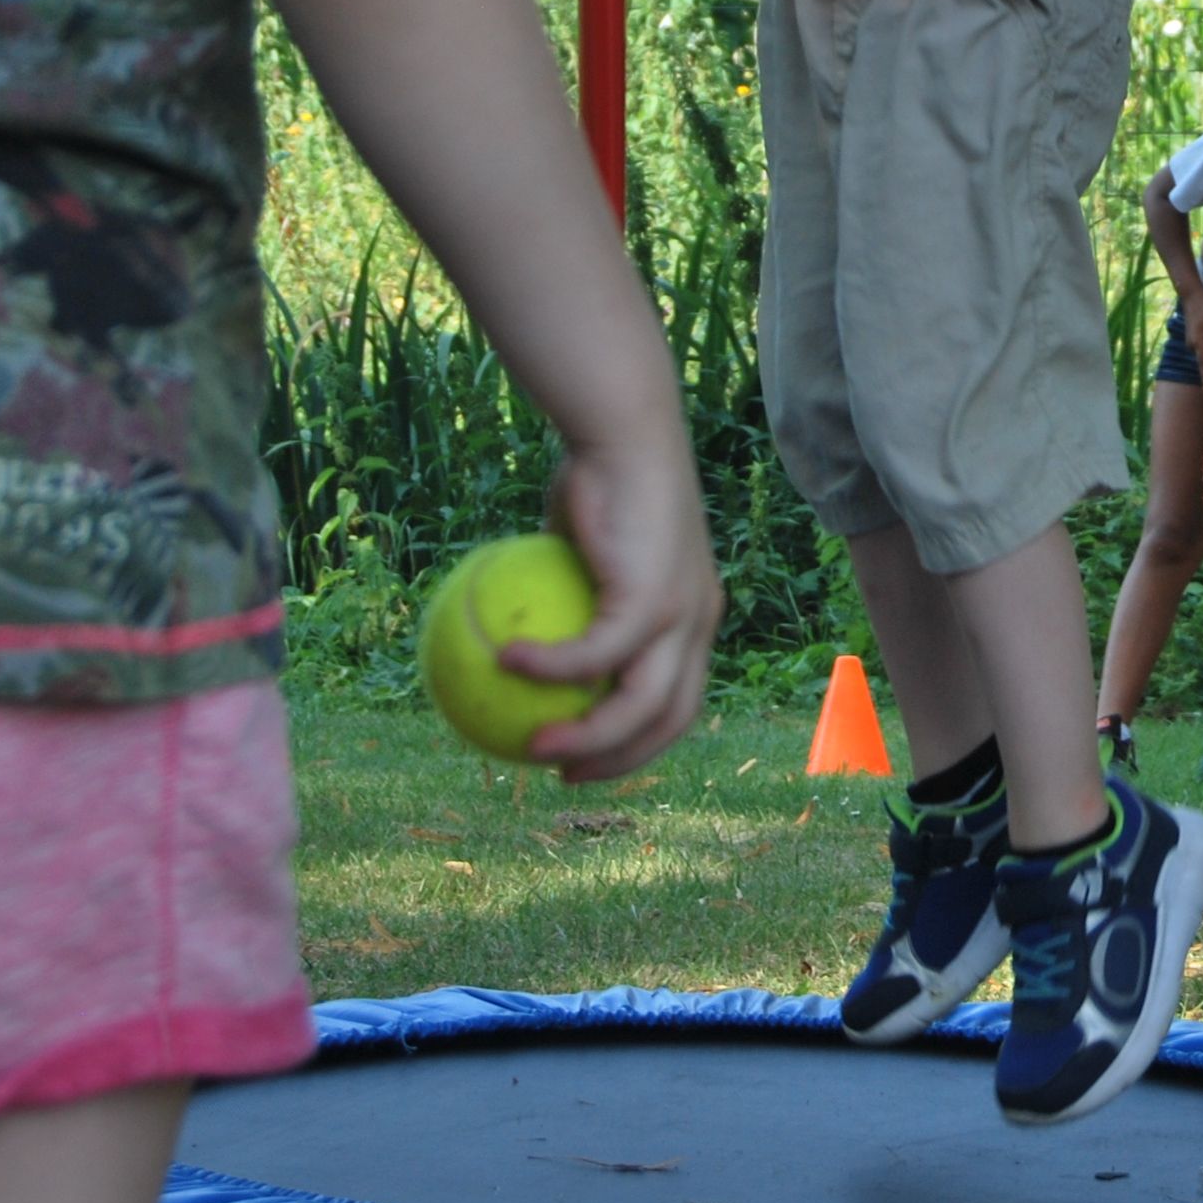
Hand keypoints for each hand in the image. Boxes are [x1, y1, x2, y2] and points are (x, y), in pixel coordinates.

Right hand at [514, 433, 722, 783]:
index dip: (638, 738)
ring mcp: (683, 613)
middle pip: (671, 718)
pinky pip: (592, 654)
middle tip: (558, 771)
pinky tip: (503, 662)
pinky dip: (549, 667)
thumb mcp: (578, 547)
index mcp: (691, 616)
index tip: (584, 753)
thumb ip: (564, 598)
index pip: (677, 697)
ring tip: (530, 748)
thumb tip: (514, 637)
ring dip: (585, 737)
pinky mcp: (653, 598)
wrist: (623, 431)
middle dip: (619, 758)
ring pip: (639, 704)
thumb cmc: (594, 479)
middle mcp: (699, 621)